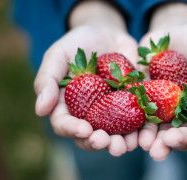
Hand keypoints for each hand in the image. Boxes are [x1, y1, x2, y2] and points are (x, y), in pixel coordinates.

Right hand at [34, 1, 139, 155]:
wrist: (107, 34)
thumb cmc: (78, 44)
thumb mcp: (58, 55)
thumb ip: (47, 80)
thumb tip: (40, 110)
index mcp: (67, 106)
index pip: (65, 125)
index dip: (73, 130)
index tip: (84, 129)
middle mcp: (89, 115)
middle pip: (90, 136)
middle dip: (98, 142)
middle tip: (106, 142)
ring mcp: (111, 112)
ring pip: (114, 135)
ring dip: (121, 143)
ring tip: (128, 145)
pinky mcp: (132, 105)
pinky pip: (137, 122)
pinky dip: (142, 130)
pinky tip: (146, 133)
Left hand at [137, 3, 186, 160]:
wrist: (176, 32)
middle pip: (184, 134)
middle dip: (176, 142)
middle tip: (166, 144)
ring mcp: (164, 108)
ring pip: (159, 130)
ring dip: (153, 140)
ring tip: (146, 144)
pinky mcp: (145, 98)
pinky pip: (139, 112)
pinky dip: (135, 122)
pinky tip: (129, 128)